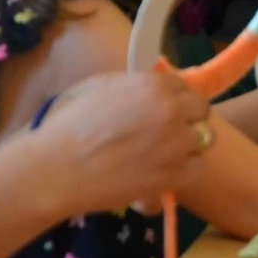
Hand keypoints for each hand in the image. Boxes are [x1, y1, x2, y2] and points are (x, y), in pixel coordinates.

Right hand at [42, 72, 211, 214]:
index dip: (176, 101)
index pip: (186, 88)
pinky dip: (183, 172)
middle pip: (200, 111)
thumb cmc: (68, 126)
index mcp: (154, 85)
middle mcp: (172, 109)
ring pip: (202, 140)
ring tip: (159, 156)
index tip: (163, 112)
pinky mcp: (175, 173)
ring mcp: (177, 142)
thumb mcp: (100, 87)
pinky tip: (162, 173)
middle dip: (186, 121)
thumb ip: (137, 84)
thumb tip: (163, 83)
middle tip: (163, 135)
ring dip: (185, 147)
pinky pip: (197, 168)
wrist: (54, 169)